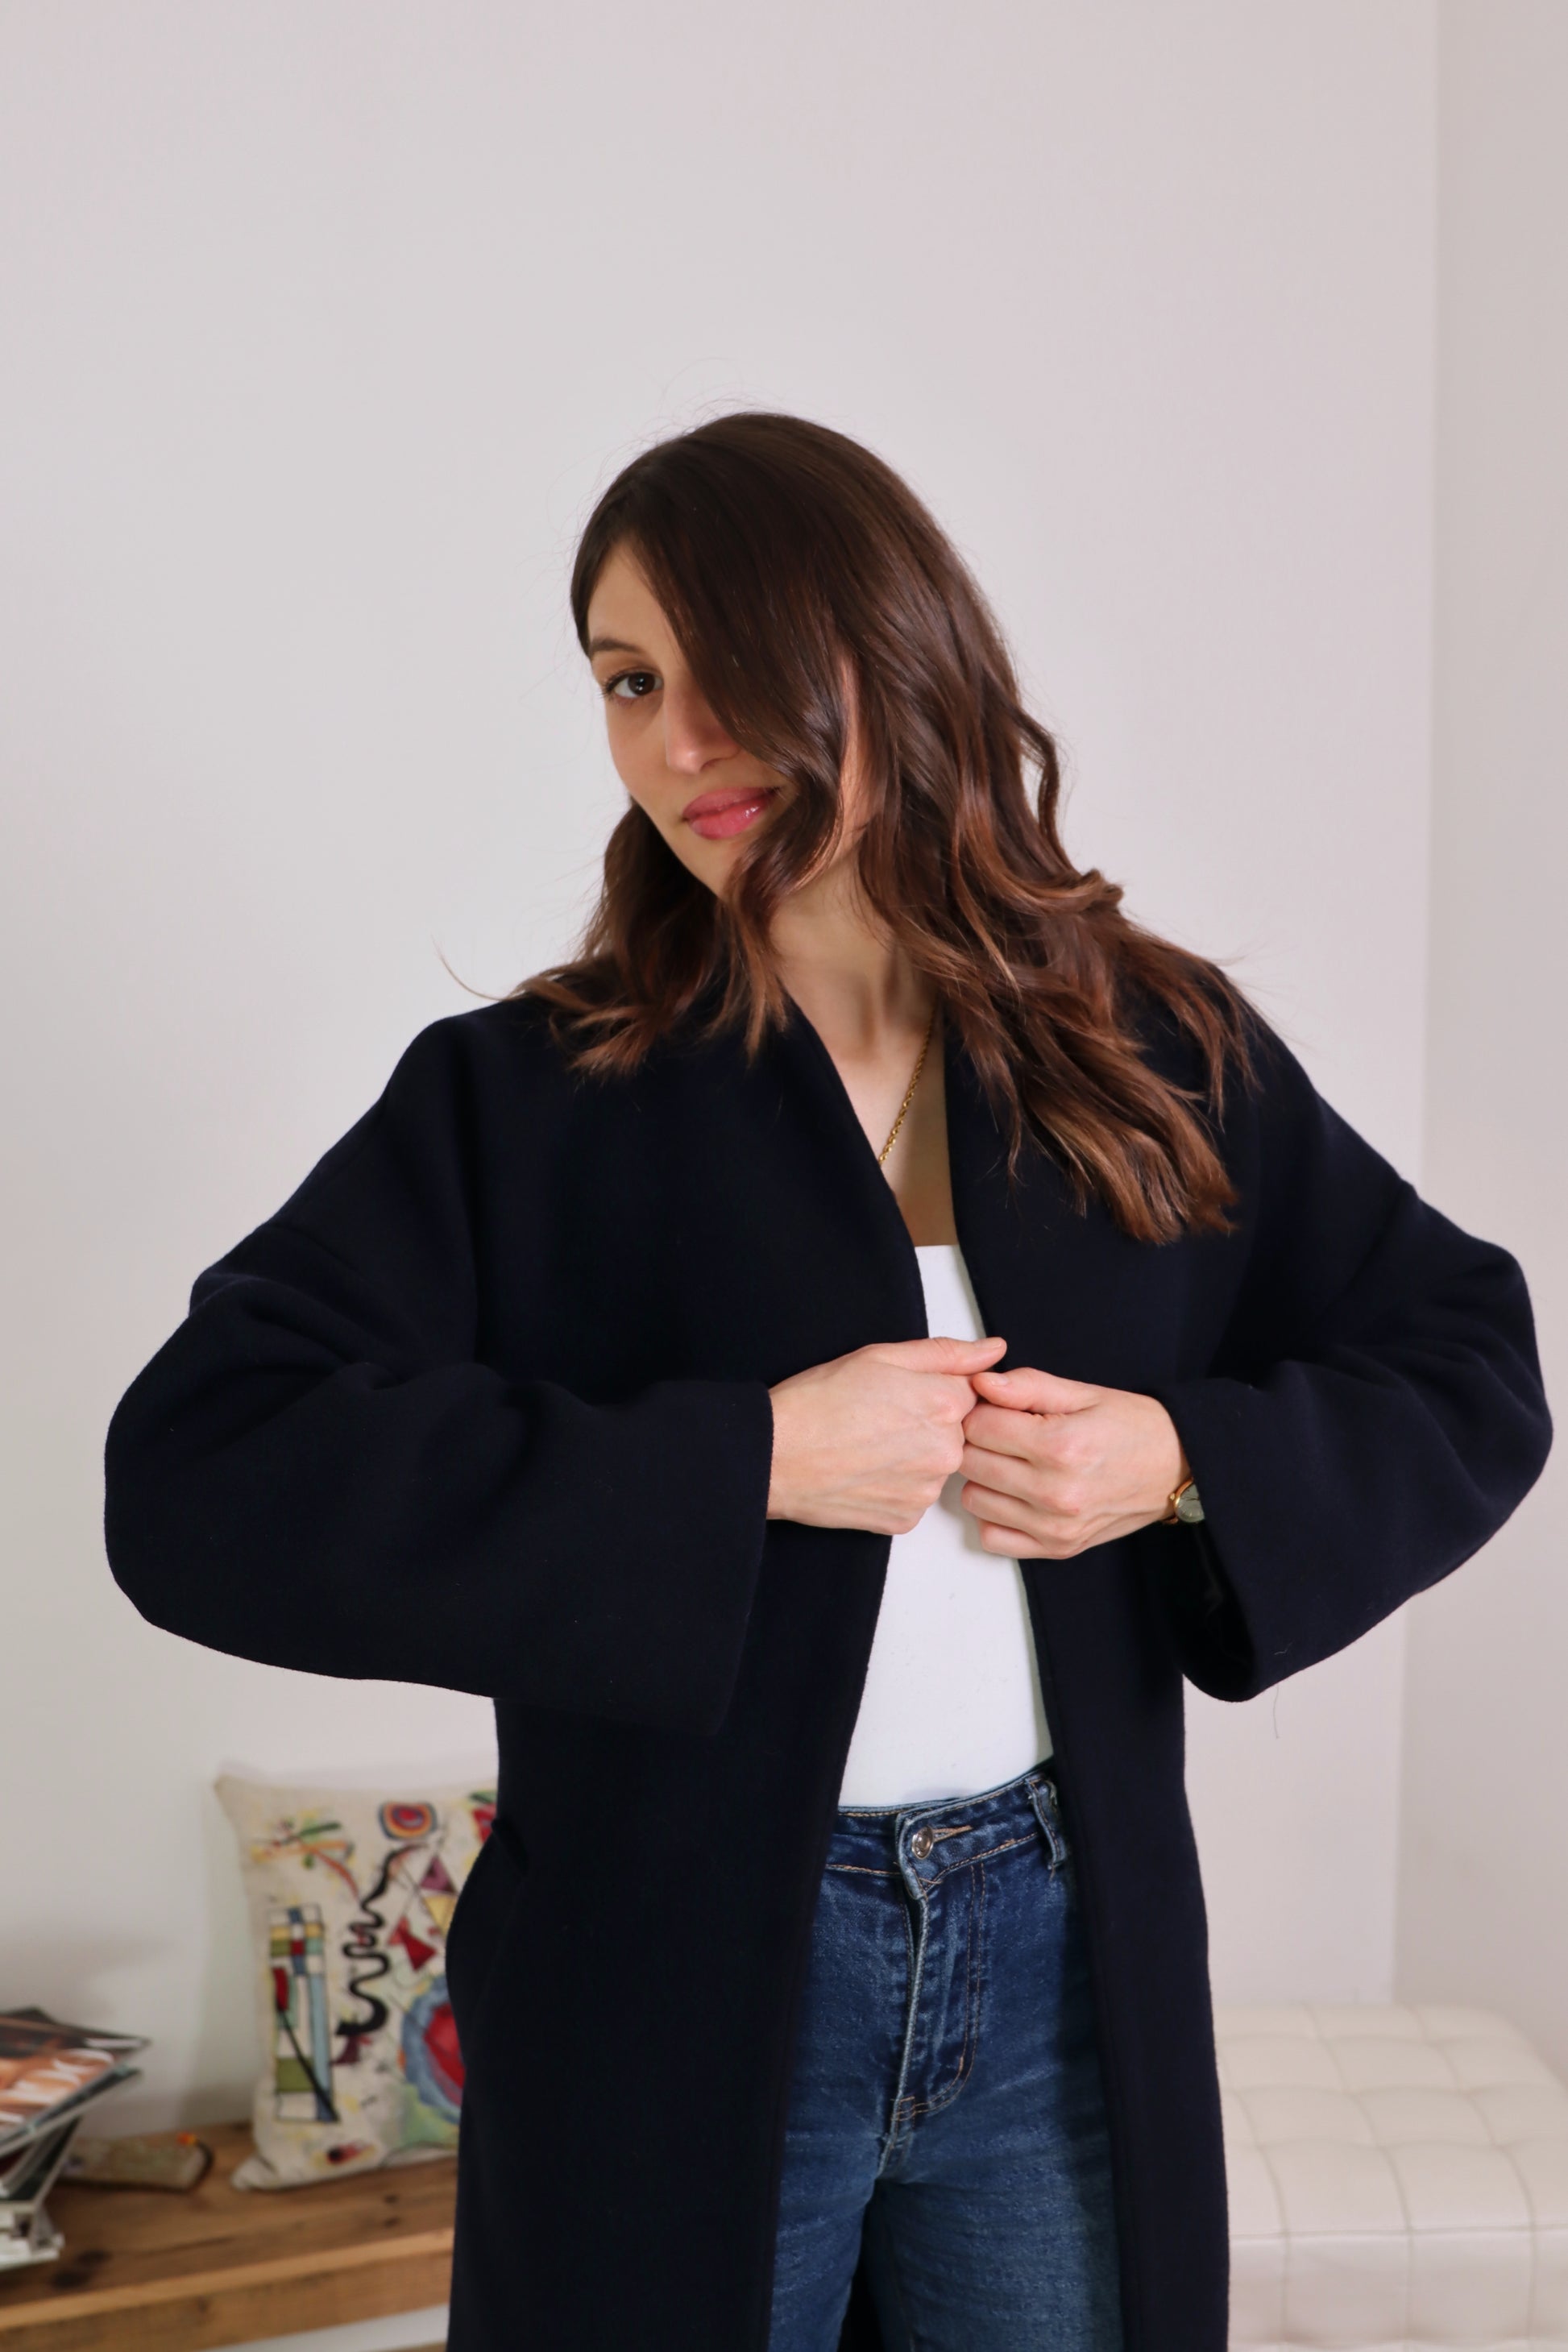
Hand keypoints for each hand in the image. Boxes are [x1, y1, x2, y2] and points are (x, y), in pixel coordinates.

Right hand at [768, 1334, 1007, 1534]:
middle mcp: (946, 1451)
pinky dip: (896, 1485)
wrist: (776, 1455)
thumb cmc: (819, 1402)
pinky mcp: (906, 1519)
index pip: (970, 1393)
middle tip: (879, 1418)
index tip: (902, 1393)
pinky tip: (866, 1470)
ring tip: (868, 1444)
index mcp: (946, 1403)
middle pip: (956, 1431)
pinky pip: (914, 1496)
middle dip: (926, 1423)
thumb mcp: (882, 1356)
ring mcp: (927, 1490)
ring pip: (934, 1465)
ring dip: (913, 1456)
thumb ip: (947, 1353)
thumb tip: (994, 1350)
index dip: (933, 1389)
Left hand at [957, 1365, 1187, 1557]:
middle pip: (971, 1462)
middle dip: (977, 1441)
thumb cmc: (1132, 1426)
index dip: (980, 1409)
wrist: (1176, 1467)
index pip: (979, 1425)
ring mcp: (1055, 1526)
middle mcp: (1055, 1492)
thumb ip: (1028, 1385)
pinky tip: (1014, 1494)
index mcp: (1060, 1446)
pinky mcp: (1057, 1548)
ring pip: (974, 1500)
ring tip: (1010, 1461)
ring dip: (983, 1477)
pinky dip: (994, 1515)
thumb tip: (981, 1382)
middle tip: (1001, 1431)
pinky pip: (993, 1537)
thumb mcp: (1084, 1393)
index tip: (996, 1407)